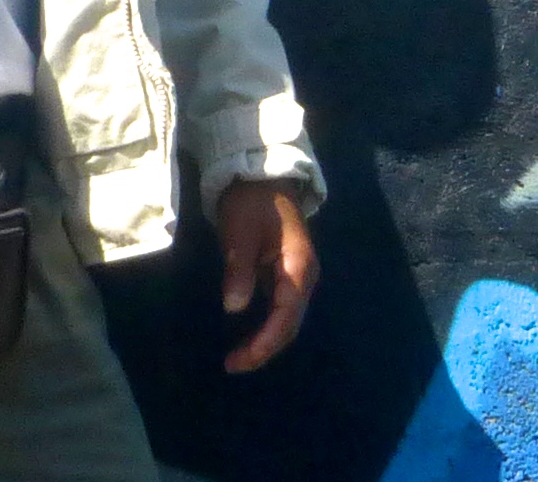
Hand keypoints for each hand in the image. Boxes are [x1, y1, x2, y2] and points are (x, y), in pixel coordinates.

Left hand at [216, 178, 317, 373]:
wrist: (259, 173)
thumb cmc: (250, 200)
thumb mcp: (239, 230)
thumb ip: (239, 269)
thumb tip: (235, 308)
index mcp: (299, 266)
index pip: (286, 316)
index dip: (264, 343)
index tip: (239, 360)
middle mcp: (304, 275)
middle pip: (290, 324)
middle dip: (264, 348)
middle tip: (232, 364)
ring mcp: (297, 275)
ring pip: (286, 318)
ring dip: (265, 339)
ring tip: (237, 356)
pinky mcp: (286, 272)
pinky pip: (280, 307)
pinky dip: (265, 325)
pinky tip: (247, 334)